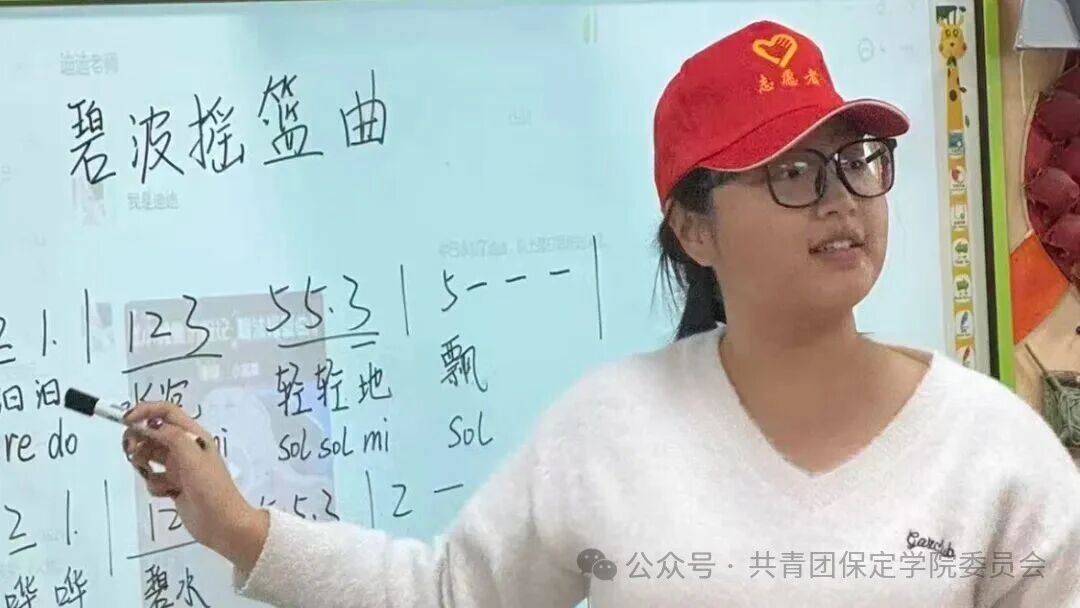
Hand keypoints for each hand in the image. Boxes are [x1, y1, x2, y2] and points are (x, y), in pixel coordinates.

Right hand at [122, 402, 268, 572]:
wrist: (222, 524)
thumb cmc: (210, 487)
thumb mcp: (191, 456)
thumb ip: (170, 436)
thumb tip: (149, 425)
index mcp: (194, 435)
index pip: (166, 412)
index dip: (145, 411)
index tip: (125, 421)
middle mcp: (185, 447)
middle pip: (152, 433)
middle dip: (138, 439)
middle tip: (132, 452)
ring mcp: (179, 467)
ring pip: (149, 456)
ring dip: (144, 463)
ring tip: (151, 475)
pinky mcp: (173, 485)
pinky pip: (153, 478)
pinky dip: (154, 484)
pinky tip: (166, 493)